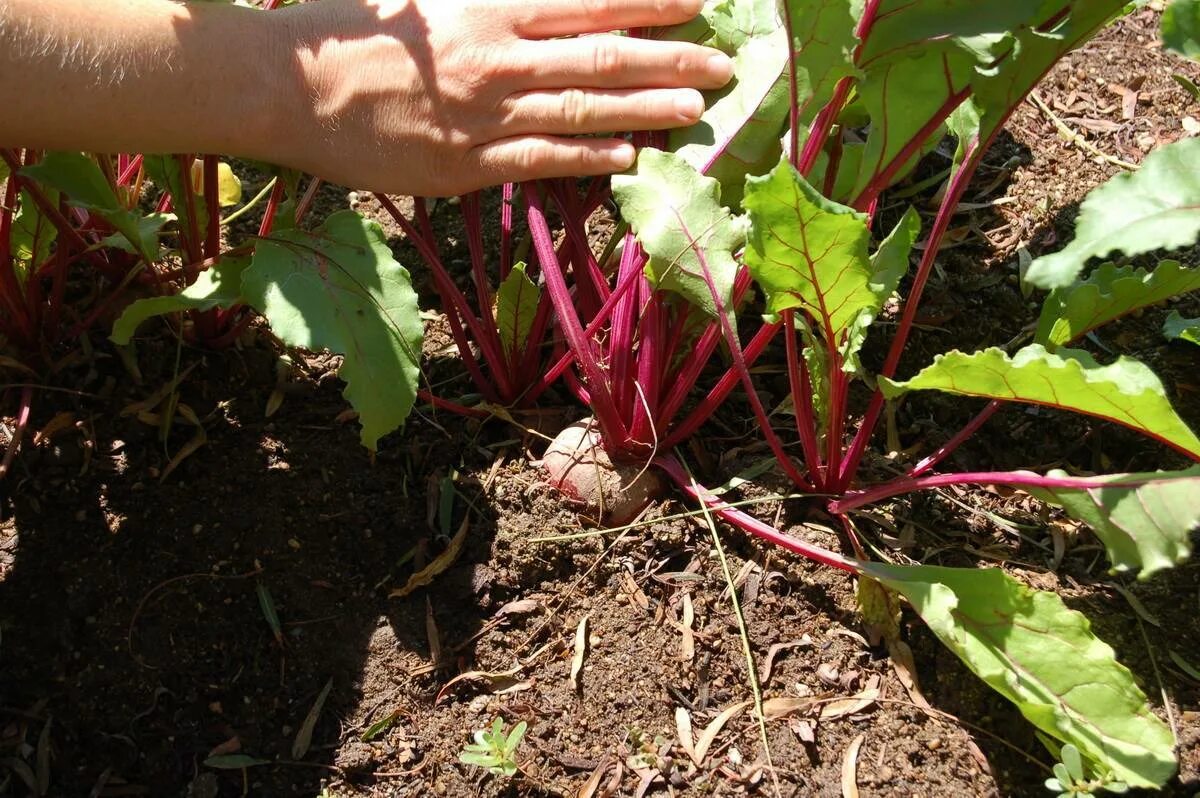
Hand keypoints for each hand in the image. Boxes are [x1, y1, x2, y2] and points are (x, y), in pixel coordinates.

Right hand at [275, 0, 731, 195]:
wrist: (293, 85)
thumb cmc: (356, 27)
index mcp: (490, 7)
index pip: (591, 2)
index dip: (649, 3)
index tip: (698, 3)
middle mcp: (499, 58)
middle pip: (602, 56)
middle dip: (669, 60)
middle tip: (722, 68)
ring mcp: (486, 115)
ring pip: (582, 110)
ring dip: (645, 110)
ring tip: (694, 110)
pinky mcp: (467, 165)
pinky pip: (542, 160)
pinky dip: (589, 157)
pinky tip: (630, 157)